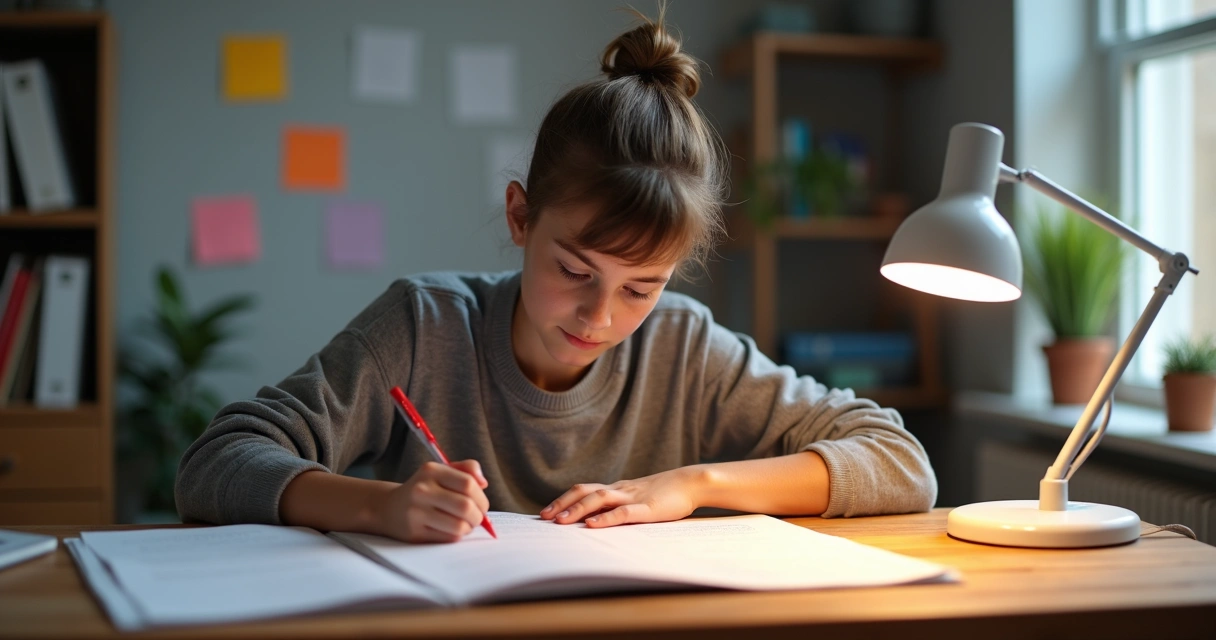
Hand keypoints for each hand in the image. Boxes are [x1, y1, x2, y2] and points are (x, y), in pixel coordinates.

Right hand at [373, 460, 489, 542]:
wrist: (389, 508)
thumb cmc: (424, 489)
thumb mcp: (441, 472)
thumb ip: (466, 470)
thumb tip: (484, 482)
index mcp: (431, 471)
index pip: (468, 484)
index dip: (481, 497)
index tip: (482, 504)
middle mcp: (422, 490)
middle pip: (465, 507)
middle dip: (479, 516)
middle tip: (477, 518)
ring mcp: (416, 512)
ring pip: (459, 526)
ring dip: (469, 528)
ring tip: (465, 524)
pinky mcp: (414, 533)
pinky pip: (448, 538)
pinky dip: (456, 535)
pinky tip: (451, 530)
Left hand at [540, 466, 704, 528]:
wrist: (692, 483)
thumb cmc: (666, 495)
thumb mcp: (638, 500)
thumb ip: (619, 507)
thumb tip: (598, 522)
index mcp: (617, 489)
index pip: (584, 490)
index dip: (564, 500)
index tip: (545, 512)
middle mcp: (620, 490)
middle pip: (585, 491)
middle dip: (562, 504)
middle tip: (544, 517)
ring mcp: (633, 497)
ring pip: (599, 499)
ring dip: (578, 510)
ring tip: (561, 521)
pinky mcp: (647, 508)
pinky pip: (623, 513)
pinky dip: (606, 519)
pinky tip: (593, 525)